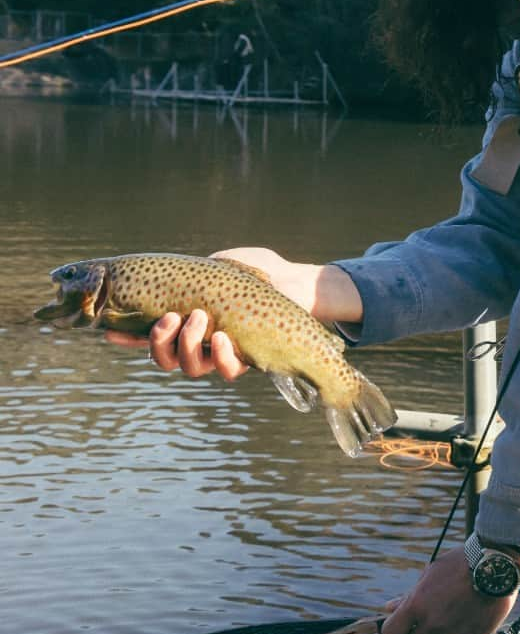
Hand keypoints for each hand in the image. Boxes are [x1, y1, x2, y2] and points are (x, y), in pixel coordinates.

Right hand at [104, 248, 362, 377]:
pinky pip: (225, 369)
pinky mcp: (246, 360)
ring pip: (189, 367)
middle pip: (164, 358)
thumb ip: (196, 271)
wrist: (296, 282)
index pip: (149, 334)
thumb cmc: (257, 270)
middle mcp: (199, 342)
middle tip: (170, 318)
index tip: (110, 332)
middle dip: (159, 342)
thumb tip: (175, 278)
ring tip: (198, 320)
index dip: (128, 338)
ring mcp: (221, 354)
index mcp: (186, 320)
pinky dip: (220, 356)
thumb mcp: (222, 263)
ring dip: (186, 346)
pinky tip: (222, 338)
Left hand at [380, 547, 517, 633]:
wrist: (496, 565)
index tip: (399, 623)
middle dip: (413, 633)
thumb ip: (408, 596)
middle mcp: (433, 625)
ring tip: (447, 616)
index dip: (393, 629)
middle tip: (425, 617)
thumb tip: (389, 608)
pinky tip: (466, 618)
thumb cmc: (461, 564)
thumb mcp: (430, 574)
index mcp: (418, 606)